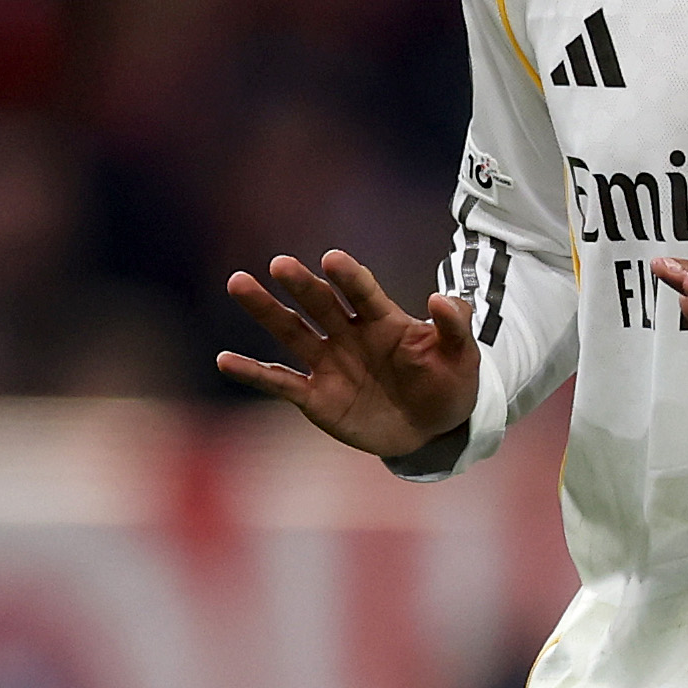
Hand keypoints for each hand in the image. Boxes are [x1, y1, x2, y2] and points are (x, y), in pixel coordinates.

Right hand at [217, 250, 478, 458]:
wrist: (433, 428)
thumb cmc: (448, 383)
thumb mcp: (462, 356)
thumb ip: (454, 327)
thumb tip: (442, 298)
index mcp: (384, 320)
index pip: (363, 292)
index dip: (349, 277)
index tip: (332, 259)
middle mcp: (350, 334)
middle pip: (320, 304)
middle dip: (301, 284)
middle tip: (280, 263)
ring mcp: (330, 364)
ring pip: (292, 332)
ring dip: (266, 310)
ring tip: (239, 283)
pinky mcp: (316, 397)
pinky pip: (279, 382)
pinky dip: (252, 372)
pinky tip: (225, 359)